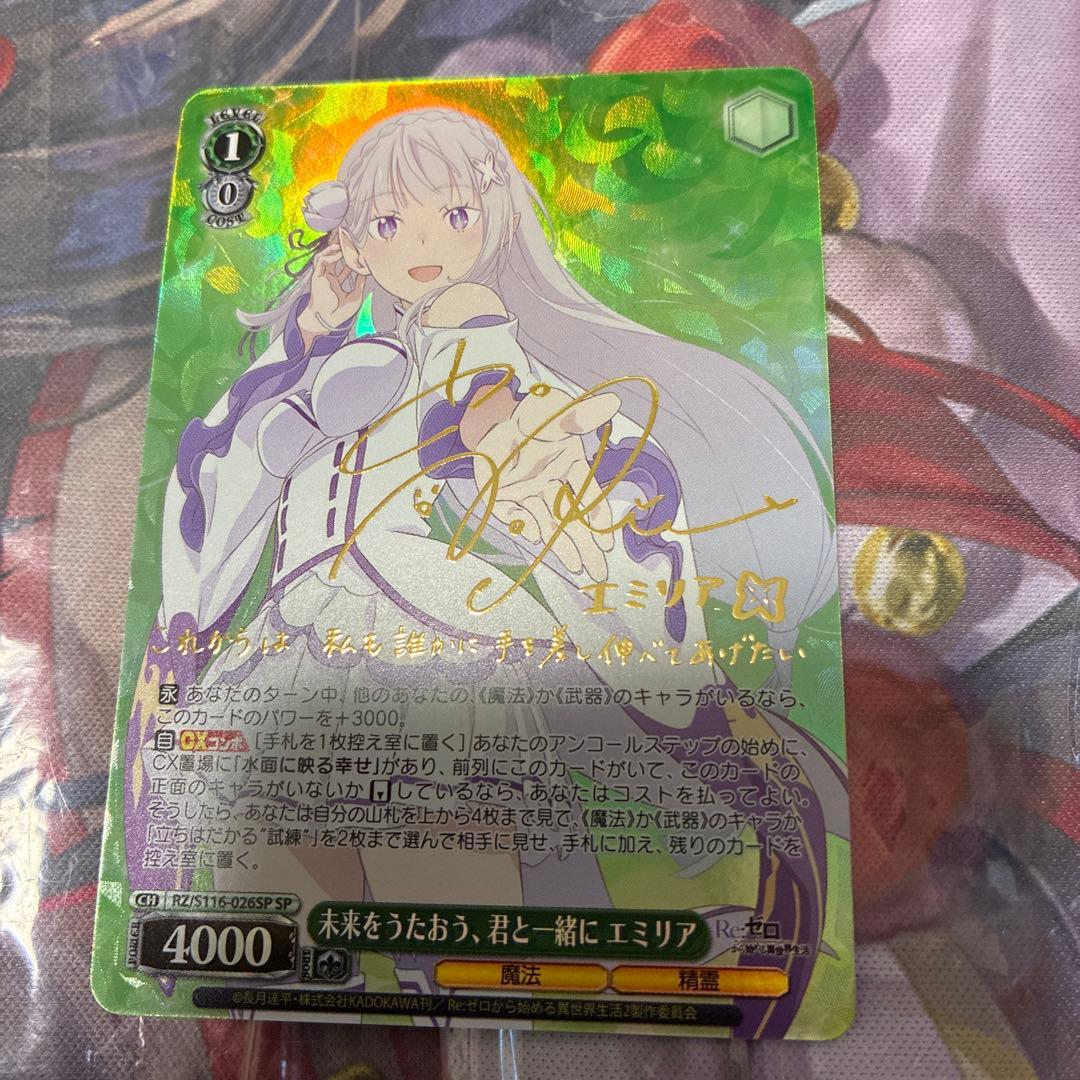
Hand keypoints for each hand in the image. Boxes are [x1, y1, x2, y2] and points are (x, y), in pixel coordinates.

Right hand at [296, 236, 366, 348]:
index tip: (357, 251)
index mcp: (337, 284)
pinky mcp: (317, 277)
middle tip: (346, 238)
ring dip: (331, 249)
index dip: (350, 258)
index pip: (343, 266)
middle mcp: (329, 279)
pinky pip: (321, 262)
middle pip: (333, 258)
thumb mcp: (356, 295)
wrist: (329, 319)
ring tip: (341, 243)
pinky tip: (337, 254)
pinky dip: (329, 256)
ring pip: (324, 257)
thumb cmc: (341, 312)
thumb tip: (365, 272)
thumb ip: (360, 283)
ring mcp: (322, 277)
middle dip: (338, 249)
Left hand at [472, 387, 620, 580]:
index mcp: (571, 464)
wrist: (495, 417)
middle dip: (587, 545)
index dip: (598, 514)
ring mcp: (528, 493)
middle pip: (572, 519)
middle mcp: (552, 484)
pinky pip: (516, 516)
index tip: (608, 539)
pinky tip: (536, 537)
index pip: (587, 493)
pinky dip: (526, 526)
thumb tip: (609, 403)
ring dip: (563, 547)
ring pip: (549, 524)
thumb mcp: (557, 410)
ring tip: (579, 569)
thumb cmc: (535, 415)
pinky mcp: (503, 498)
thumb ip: (580, 415)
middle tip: (600, 572)